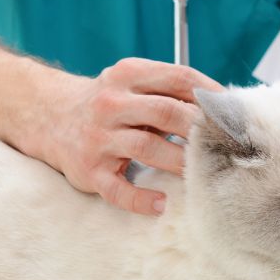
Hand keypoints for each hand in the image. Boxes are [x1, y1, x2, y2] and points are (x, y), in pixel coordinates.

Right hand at [32, 57, 221, 216]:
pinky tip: (161, 203)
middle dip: (200, 128)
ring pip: (147, 148)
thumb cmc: (106, 102)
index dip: (209, 94)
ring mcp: (99, 138)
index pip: (178, 78)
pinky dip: (141, 199)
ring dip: (180, 161)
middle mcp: (111, 103)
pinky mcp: (90, 170)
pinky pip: (118, 189)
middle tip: (224, 143)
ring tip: (201, 171)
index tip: (230, 110)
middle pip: (167, 112)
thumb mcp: (130, 82)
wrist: (49, 116)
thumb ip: (167, 89)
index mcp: (127, 75)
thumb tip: (219, 105)